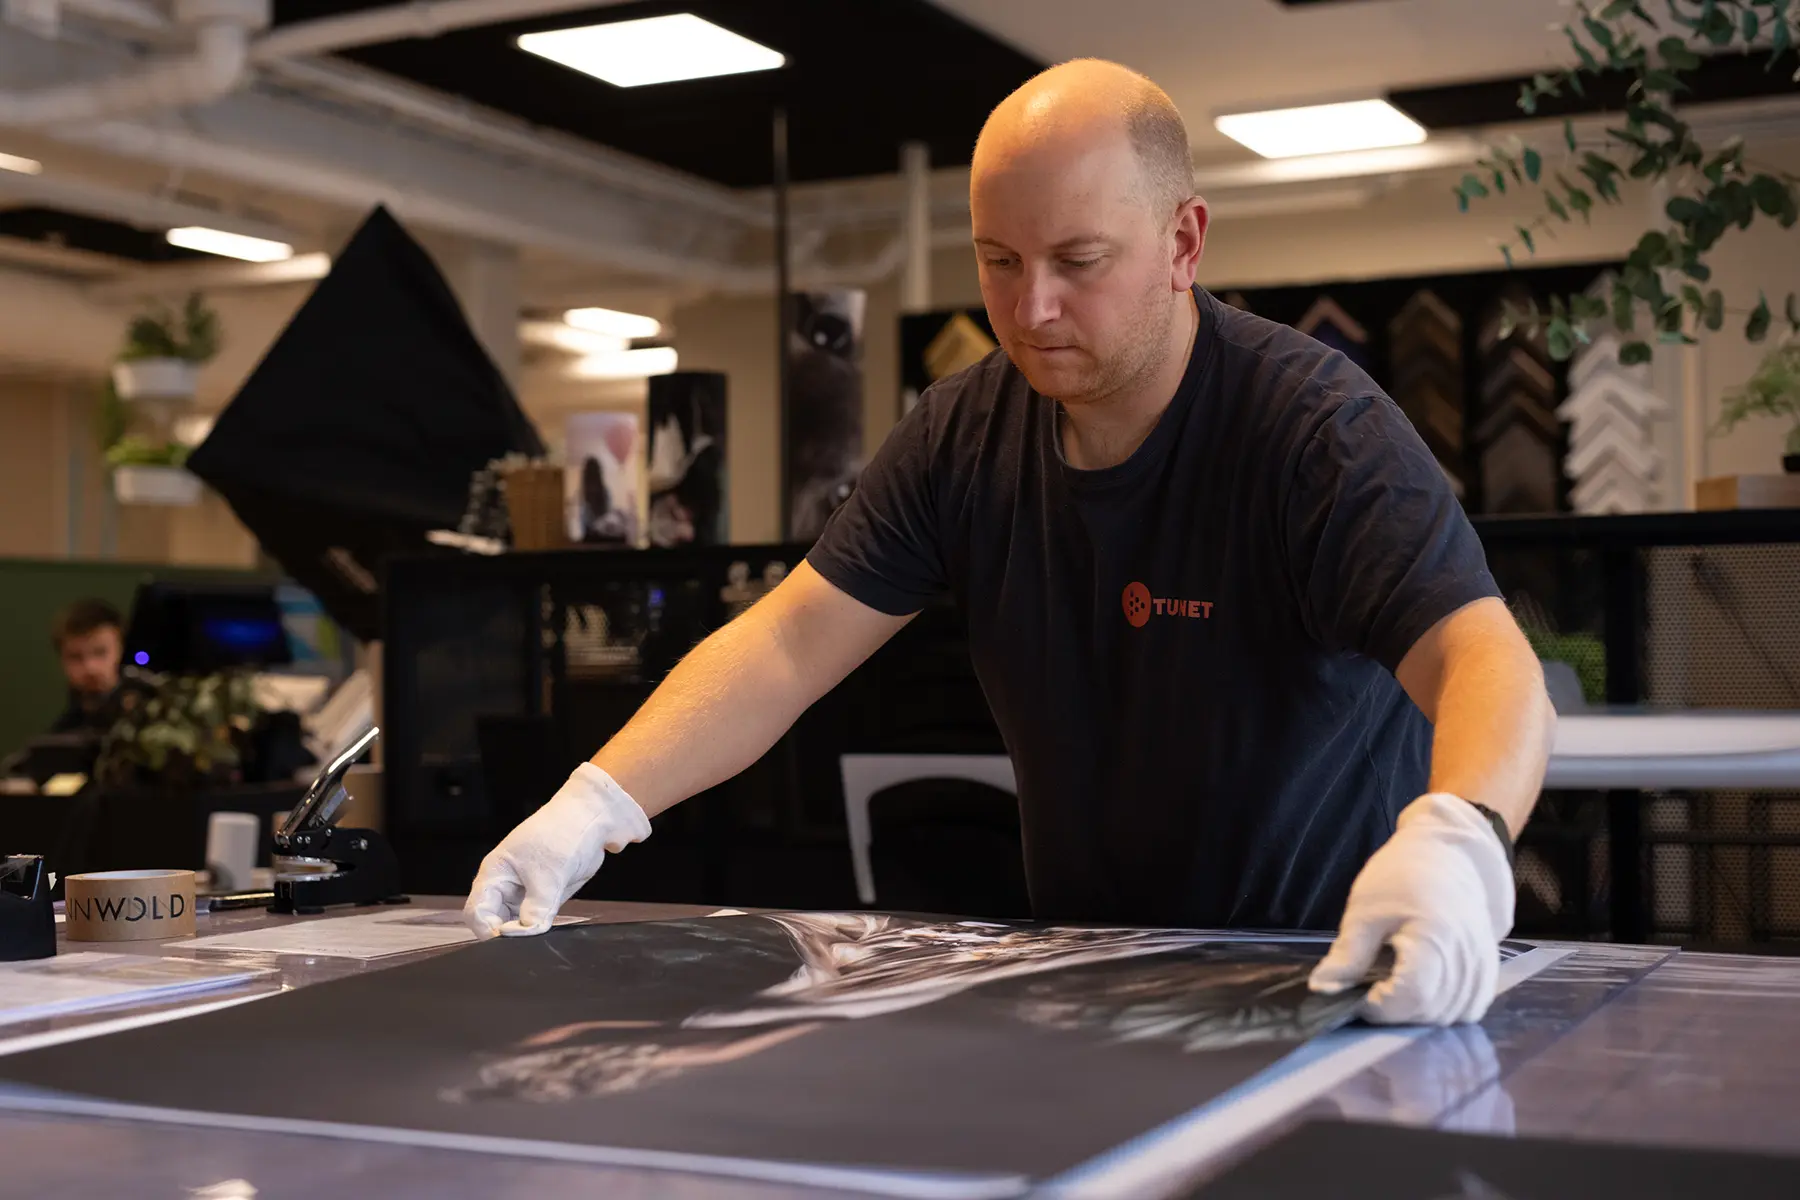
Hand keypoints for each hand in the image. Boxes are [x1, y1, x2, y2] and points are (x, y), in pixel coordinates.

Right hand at [463, 763, 651, 938]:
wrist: (592, 819)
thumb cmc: (562, 831)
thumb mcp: (549, 873)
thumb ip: (537, 908)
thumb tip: (525, 934)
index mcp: (495, 873)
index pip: (476, 912)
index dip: (488, 930)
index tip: (508, 939)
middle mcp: (505, 886)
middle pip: (493, 922)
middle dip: (508, 935)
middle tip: (530, 939)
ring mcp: (524, 893)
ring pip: (515, 925)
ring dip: (526, 932)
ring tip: (542, 926)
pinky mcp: (543, 897)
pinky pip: (535, 921)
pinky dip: (541, 927)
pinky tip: (550, 924)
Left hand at [1308, 792, 1513, 1024]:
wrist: (1448, 853)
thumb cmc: (1402, 875)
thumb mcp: (1364, 912)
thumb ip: (1347, 956)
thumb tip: (1321, 988)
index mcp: (1435, 940)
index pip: (1411, 998)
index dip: (1379, 1007)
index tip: (1357, 996)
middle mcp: (1466, 958)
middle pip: (1430, 1012)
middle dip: (1394, 1012)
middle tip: (1370, 989)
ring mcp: (1483, 966)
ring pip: (1450, 1016)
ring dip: (1417, 1014)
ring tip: (1393, 987)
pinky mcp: (1489, 970)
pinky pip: (1469, 1008)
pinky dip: (1442, 1009)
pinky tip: (1420, 992)